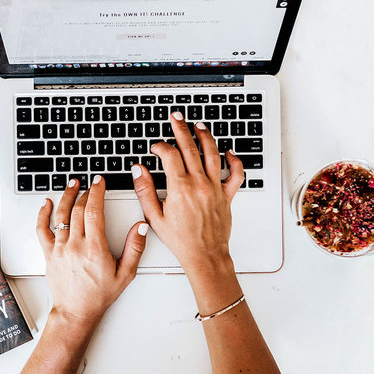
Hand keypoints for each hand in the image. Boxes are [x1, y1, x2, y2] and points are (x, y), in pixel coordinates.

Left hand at [36, 176, 148, 325]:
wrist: (76, 312)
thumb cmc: (99, 296)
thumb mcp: (125, 274)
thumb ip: (135, 248)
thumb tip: (140, 227)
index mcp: (95, 248)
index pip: (94, 211)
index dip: (97, 192)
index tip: (100, 182)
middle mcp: (75, 246)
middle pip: (78, 210)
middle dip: (85, 192)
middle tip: (91, 184)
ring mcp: (60, 249)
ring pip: (60, 216)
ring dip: (66, 197)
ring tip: (72, 185)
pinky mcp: (49, 254)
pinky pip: (42, 230)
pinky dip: (42, 214)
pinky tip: (46, 204)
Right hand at [131, 112, 243, 273]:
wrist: (204, 256)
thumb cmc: (181, 241)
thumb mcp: (155, 217)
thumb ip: (145, 190)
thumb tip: (138, 171)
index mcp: (180, 189)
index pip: (170, 155)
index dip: (160, 147)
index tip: (156, 148)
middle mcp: (199, 184)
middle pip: (190, 148)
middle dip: (181, 129)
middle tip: (177, 117)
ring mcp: (215, 188)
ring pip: (212, 154)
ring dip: (205, 136)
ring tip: (198, 126)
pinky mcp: (227, 195)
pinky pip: (235, 174)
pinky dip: (234, 160)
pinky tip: (228, 152)